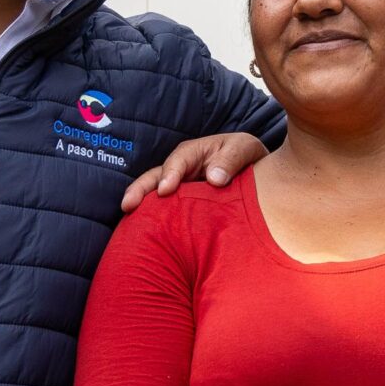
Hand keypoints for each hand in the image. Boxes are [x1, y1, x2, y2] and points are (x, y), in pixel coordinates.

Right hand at [120, 133, 268, 211]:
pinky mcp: (181, 208)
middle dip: (140, 190)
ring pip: (154, 197)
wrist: (257, 174)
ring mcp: (178, 190)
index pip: (178, 161)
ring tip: (127, 222)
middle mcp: (180, 171)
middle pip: (155, 178)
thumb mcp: (245, 148)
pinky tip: (144, 237)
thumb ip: (231, 159)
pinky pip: (164, 214)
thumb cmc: (248, 157)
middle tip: (128, 206)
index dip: (170, 174)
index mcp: (194, 153)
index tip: (165, 190)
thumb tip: (214, 179)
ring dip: (140, 208)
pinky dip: (152, 222)